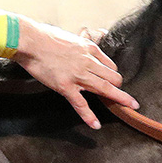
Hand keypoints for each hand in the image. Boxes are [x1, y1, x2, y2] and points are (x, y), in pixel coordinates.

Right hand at [13, 18, 138, 129]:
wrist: (31, 41)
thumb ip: (80, 44)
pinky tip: (96, 125)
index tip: (112, 82)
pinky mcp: (65, 86)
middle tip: (124, 96)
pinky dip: (89, 116)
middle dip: (119, 87)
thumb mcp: (71, 38)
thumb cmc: (46, 37)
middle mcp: (88, 62)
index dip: (112, 75)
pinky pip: (81, 104)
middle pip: (113, 77)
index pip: (110, 65)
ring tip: (131, 106)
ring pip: (105, 88)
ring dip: (120, 98)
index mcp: (89, 49)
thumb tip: (84, 46)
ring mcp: (78, 75)